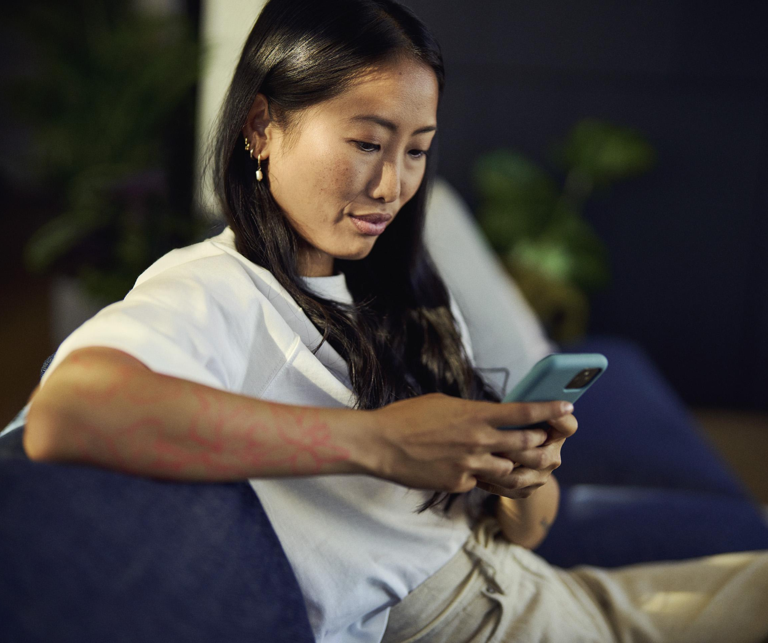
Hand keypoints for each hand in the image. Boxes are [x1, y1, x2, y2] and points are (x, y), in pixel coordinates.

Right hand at [368, 392, 573, 493]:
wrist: (381, 444)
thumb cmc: (408, 417)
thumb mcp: (445, 404)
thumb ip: (472, 411)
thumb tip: (489, 416)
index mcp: (476, 414)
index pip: (524, 413)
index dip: (550, 409)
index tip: (567, 406)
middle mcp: (479, 440)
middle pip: (527, 445)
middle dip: (542, 443)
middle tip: (545, 441)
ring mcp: (470, 465)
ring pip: (510, 470)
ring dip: (517, 465)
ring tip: (516, 461)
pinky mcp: (459, 484)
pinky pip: (480, 483)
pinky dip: (481, 477)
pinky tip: (471, 471)